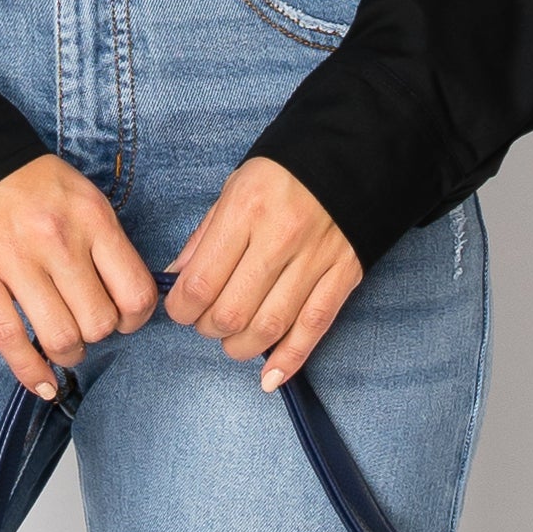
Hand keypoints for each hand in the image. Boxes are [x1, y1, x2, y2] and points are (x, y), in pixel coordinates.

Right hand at [0, 154, 158, 396]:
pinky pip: (10, 339)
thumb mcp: (80, 197)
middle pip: (99, 322)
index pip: (136, 291)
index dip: (135, 319)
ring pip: (60, 336)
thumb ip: (104, 243)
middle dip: (96, 337)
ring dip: (67, 354)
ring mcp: (15, 259)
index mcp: (93, 218)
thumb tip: (128, 300)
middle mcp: (59, 239)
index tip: (123, 320)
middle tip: (85, 330)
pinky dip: (30, 372)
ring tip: (63, 348)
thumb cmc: (25, 184)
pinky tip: (42, 384)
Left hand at [163, 159, 361, 388]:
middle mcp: (280, 238)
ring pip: (269, 326)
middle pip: (231, 311)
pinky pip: (313, 328)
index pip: (200, 281)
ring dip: (241, 347)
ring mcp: (316, 260)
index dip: (181, 309)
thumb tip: (176, 278)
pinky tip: (269, 377)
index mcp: (246, 210)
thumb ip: (205, 236)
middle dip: (208, 329)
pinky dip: (289, 359)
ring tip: (232, 340)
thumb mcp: (235, 187)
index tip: (179, 309)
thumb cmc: (286, 171)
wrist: (356, 154)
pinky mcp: (344, 276)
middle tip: (206, 322)